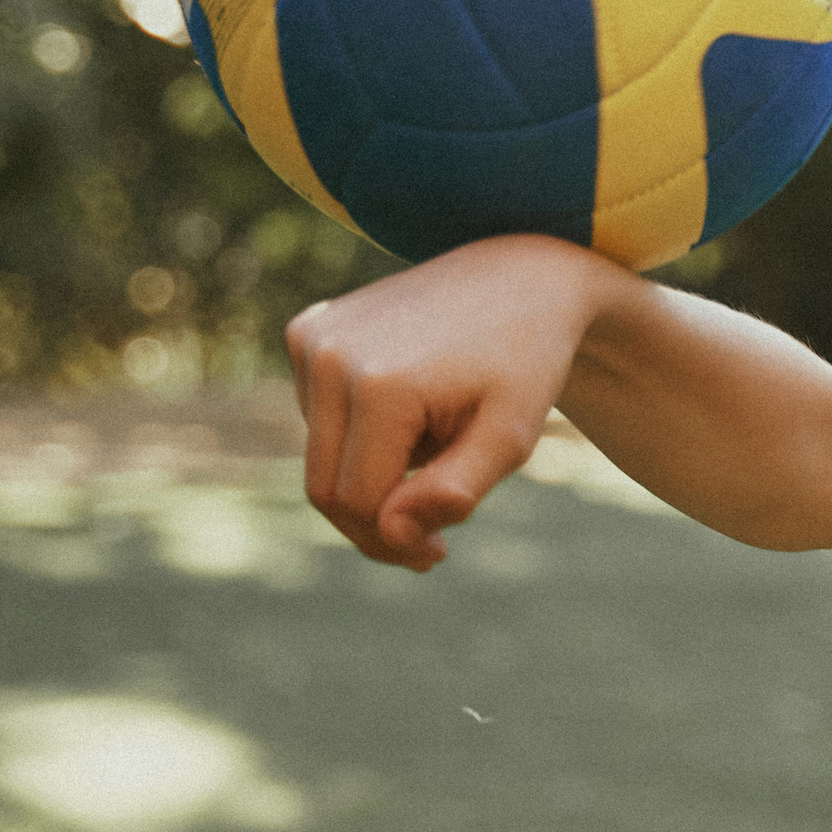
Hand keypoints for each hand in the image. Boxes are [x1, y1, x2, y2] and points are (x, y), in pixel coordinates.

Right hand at [288, 236, 625, 570]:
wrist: (519, 277)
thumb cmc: (525, 363)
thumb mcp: (510, 437)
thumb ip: (454, 491)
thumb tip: (391, 531)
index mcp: (379, 385)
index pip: (358, 502)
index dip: (394, 542)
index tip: (437, 554)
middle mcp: (329, 356)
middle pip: (325, 488)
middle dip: (375, 524)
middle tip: (430, 542)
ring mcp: (312, 338)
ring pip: (321, 458)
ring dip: (372, 476)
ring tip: (438, 450)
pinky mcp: (307, 330)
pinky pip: (318, 418)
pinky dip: (360, 438)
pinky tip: (413, 415)